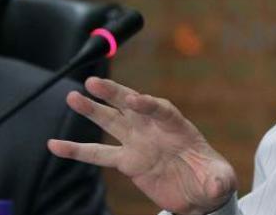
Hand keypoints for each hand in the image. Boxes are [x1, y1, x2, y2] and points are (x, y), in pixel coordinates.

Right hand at [48, 77, 236, 214]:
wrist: (199, 193)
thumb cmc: (212, 179)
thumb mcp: (221, 179)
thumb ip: (219, 179)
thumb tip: (220, 183)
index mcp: (179, 127)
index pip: (162, 110)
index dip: (148, 104)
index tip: (134, 100)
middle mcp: (155, 130)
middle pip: (132, 106)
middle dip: (115, 93)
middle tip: (94, 81)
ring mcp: (139, 143)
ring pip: (111, 122)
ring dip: (92, 110)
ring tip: (72, 97)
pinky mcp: (127, 161)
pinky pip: (98, 154)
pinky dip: (76, 150)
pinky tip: (55, 145)